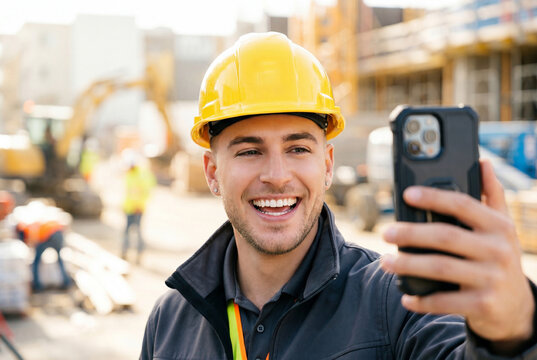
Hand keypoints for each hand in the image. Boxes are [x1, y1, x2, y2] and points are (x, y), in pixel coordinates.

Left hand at [380, 159, 534, 345]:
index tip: (407, 194)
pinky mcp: (483, 304)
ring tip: (385, 262)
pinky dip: (421, 299)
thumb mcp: (502, 227)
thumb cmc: (499, 257)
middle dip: (410, 233)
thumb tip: (482, 162)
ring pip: (440, 267)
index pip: (463, 204)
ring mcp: (492, 278)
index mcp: (499, 226)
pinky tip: (405, 296)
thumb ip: (492, 195)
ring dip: (408, 265)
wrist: (517, 307)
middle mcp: (498, 250)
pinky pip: (444, 301)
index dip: (433, 197)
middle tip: (386, 233)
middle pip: (445, 236)